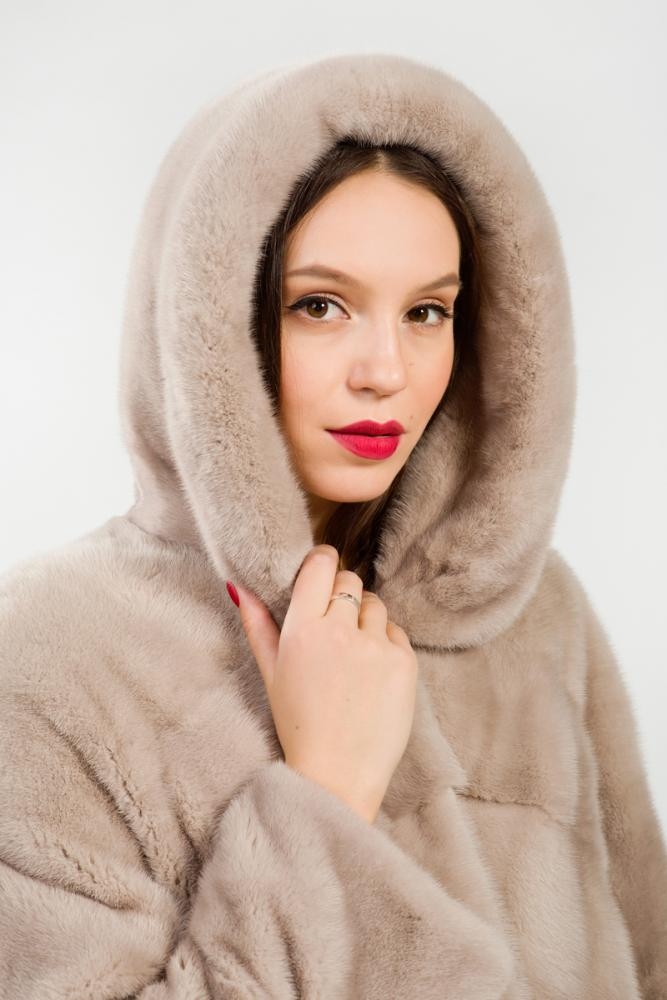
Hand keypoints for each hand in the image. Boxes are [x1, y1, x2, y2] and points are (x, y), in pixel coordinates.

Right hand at [233, 544, 418, 822]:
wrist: (337, 776)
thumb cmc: (299, 725)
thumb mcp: (270, 673)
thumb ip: (257, 624)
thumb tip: (238, 586)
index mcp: (302, 630)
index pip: (321, 566)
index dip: (324, 561)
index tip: (323, 568)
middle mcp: (339, 632)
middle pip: (351, 581)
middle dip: (343, 595)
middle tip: (335, 626)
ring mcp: (375, 648)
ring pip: (376, 606)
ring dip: (366, 620)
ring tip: (353, 657)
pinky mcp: (404, 664)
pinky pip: (397, 633)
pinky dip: (386, 645)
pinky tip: (371, 675)